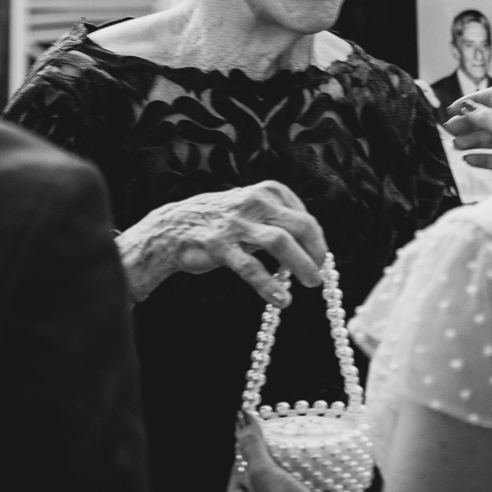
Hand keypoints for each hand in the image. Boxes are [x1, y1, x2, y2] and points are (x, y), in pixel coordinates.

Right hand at [116, 180, 328, 304]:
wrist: (172, 228)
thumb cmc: (220, 222)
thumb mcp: (252, 210)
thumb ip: (279, 223)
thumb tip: (311, 249)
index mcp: (268, 192)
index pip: (305, 217)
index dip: (316, 241)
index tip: (318, 259)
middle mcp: (255, 202)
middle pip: (300, 225)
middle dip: (316, 252)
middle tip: (319, 275)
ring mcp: (237, 223)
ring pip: (280, 242)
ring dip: (301, 265)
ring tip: (311, 283)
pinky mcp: (220, 245)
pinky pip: (251, 267)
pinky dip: (269, 285)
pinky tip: (282, 299)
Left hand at [228, 411, 338, 491]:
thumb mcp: (262, 473)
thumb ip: (252, 447)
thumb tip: (243, 421)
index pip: (235, 490)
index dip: (239, 468)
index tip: (248, 450)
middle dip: (272, 474)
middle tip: (279, 452)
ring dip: (303, 481)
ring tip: (307, 459)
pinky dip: (332, 490)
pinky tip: (337, 474)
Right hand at [442, 86, 491, 186]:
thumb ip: (486, 118)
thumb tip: (468, 106)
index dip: (473, 100)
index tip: (455, 108)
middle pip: (488, 118)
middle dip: (468, 123)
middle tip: (450, 129)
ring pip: (489, 138)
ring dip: (471, 141)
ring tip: (456, 146)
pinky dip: (480, 157)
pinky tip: (468, 159)